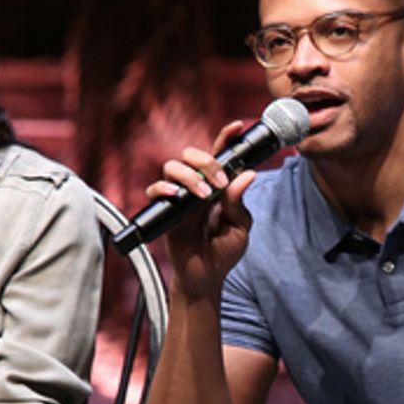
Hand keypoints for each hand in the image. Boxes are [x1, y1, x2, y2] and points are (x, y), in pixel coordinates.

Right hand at [150, 121, 257, 298]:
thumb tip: (247, 175)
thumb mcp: (239, 228)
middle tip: (220, 182)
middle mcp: (196, 186)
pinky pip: (155, 190)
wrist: (206, 277)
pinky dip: (165, 189)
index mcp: (217, 187)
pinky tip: (179, 197)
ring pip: (173, 166)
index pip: (220, 156)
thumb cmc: (223, 253)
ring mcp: (179, 197)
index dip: (226, 138)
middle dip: (207, 161)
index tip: (238, 126)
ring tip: (206, 196)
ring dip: (190, 176)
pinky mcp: (164, 211)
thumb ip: (239, 202)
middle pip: (192, 154)